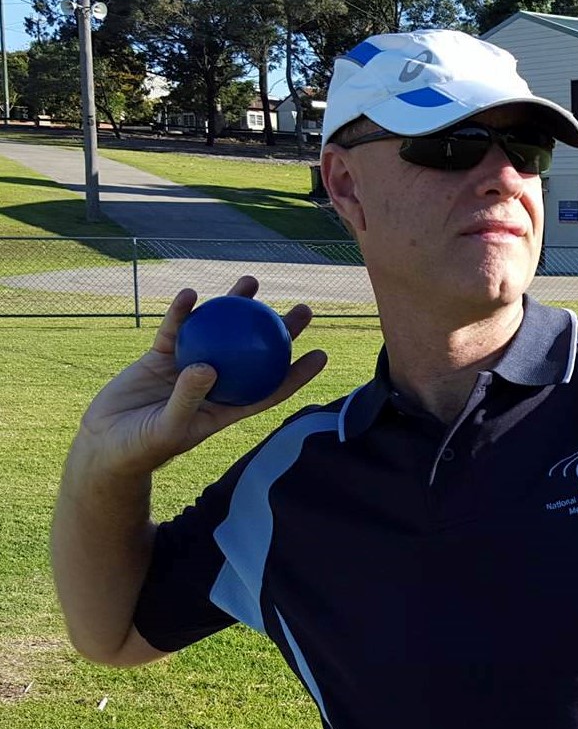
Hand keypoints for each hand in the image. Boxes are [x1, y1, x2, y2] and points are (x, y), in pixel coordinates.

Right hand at [74, 276, 328, 476]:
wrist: (104, 442)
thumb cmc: (143, 446)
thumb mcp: (169, 427)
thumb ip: (188, 398)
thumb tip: (208, 367)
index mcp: (227, 407)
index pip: (270, 388)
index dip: (297, 373)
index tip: (321, 354)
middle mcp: (215, 383)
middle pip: (254, 353)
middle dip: (280, 330)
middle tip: (303, 308)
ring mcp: (189, 367)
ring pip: (219, 332)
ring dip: (235, 307)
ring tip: (251, 282)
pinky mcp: (161, 357)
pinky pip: (176, 329)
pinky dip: (182, 313)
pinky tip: (191, 294)